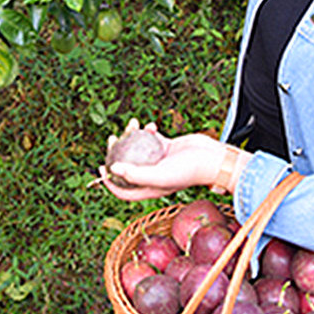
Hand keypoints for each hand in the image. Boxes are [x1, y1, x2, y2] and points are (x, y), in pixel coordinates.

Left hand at [98, 125, 226, 200]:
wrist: (212, 158)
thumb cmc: (188, 171)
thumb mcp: (159, 175)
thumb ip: (136, 174)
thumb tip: (113, 168)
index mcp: (149, 188)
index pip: (124, 190)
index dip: (109, 182)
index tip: (101, 167)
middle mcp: (153, 175)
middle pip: (128, 166)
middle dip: (118, 152)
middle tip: (112, 139)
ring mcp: (159, 160)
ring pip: (139, 148)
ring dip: (134, 135)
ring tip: (132, 123)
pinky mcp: (167, 147)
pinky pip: (152, 138)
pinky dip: (150, 130)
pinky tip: (152, 125)